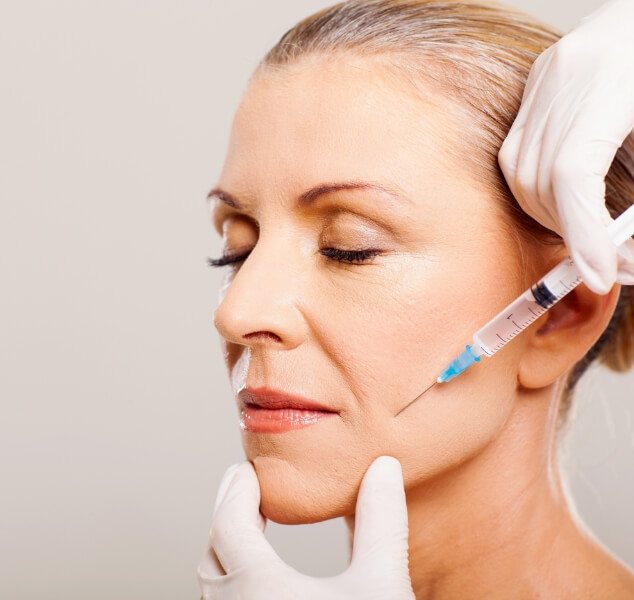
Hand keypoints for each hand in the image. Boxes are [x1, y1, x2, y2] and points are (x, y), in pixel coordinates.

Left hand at [197, 456, 414, 599]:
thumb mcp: (379, 586)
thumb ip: (380, 522)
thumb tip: (383, 467)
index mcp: (259, 589)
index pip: (229, 523)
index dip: (239, 490)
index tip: (252, 470)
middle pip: (212, 552)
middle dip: (227, 512)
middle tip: (245, 487)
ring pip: (211, 586)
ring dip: (225, 549)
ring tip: (249, 526)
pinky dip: (230, 581)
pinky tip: (257, 582)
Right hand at [498, 0, 633, 293]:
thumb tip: (624, 252)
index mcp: (608, 81)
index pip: (573, 173)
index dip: (582, 232)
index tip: (598, 274)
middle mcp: (563, 80)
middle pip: (541, 180)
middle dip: (571, 233)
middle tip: (605, 265)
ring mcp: (543, 82)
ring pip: (522, 175)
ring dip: (553, 217)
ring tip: (588, 238)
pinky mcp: (536, 87)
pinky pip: (518, 157)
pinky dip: (539, 193)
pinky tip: (565, 205)